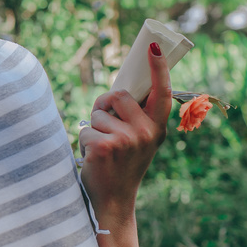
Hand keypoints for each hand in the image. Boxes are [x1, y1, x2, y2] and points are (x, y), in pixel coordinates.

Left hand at [79, 42, 171, 229]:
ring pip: (98, 113)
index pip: (162, 92)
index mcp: (157, 128)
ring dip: (93, 128)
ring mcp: (127, 140)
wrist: (114, 201)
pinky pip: (85, 128)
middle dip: (104, 106)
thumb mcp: (139, 140)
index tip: (154, 45)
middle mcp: (146, 132)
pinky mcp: (105, 146)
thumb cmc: (122, 166)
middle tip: (105, 127)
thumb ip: (135, 117)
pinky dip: (84, 141)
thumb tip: (119, 90)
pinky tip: (94, 159)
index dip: (159, 68)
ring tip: (102, 149)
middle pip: (118, 95)